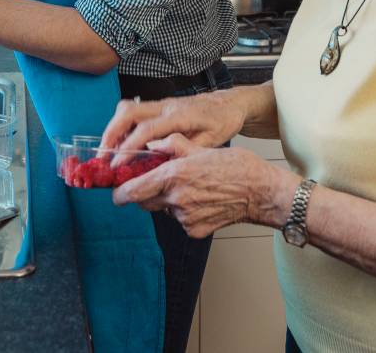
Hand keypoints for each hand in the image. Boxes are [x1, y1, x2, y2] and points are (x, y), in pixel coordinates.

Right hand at [100, 89, 246, 151]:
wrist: (230, 103)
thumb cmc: (223, 121)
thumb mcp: (212, 141)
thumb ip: (186, 151)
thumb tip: (164, 164)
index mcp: (179, 116)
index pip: (146, 130)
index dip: (128, 147)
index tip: (116, 164)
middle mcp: (166, 106)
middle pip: (128, 112)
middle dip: (111, 133)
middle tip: (102, 156)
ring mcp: (161, 103)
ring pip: (128, 109)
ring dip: (113, 128)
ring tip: (107, 151)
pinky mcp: (160, 105)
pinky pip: (134, 111)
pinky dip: (122, 126)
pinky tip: (122, 142)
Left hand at [112, 134, 291, 237]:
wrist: (260, 192)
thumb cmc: (236, 167)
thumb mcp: (202, 148)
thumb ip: (172, 145)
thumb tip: (153, 145)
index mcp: (174, 175)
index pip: (134, 190)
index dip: (120, 192)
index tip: (115, 192)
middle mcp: (176, 199)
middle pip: (145, 201)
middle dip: (145, 193)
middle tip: (157, 183)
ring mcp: (185, 218)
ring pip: (164, 210)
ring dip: (168, 201)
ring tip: (191, 188)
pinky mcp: (195, 230)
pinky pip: (180, 221)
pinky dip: (184, 212)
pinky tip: (201, 201)